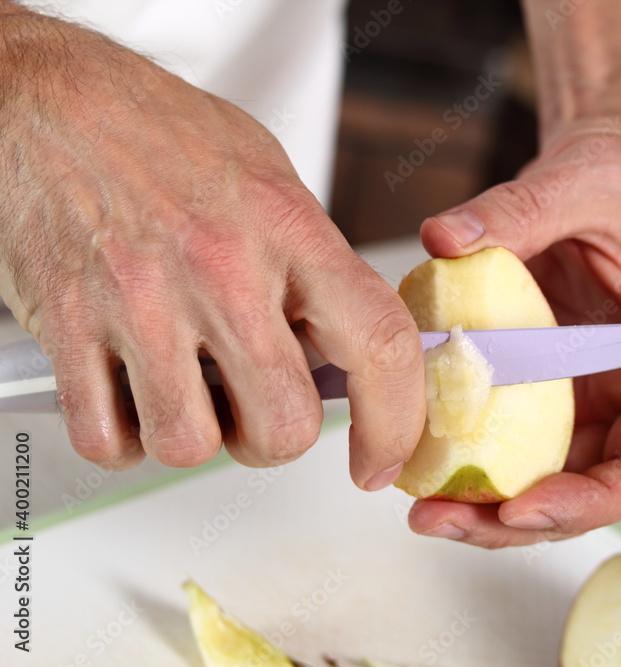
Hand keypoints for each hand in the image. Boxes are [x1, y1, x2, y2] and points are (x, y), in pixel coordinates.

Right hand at [0, 11, 423, 485]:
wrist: (52, 99)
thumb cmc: (163, 133)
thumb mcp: (273, 181)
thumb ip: (316, 268)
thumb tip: (343, 347)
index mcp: (289, 231)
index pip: (378, 344)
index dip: (396, 420)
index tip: (384, 455)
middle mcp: (221, 270)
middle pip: (283, 425)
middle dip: (275, 437)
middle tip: (259, 407)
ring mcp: (141, 302)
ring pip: (191, 445)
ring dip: (198, 437)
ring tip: (189, 391)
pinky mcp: (70, 326)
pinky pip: (106, 438)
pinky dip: (124, 439)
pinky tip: (133, 397)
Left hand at [409, 116, 620, 546]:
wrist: (611, 163)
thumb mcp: (583, 180)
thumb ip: (519, 209)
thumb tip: (445, 237)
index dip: (592, 502)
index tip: (526, 505)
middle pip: (585, 492)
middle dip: (517, 520)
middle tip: (442, 517)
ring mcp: (581, 392)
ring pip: (544, 477)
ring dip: (487, 503)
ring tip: (424, 507)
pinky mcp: (541, 379)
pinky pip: (510, 435)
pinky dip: (471, 455)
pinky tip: (422, 453)